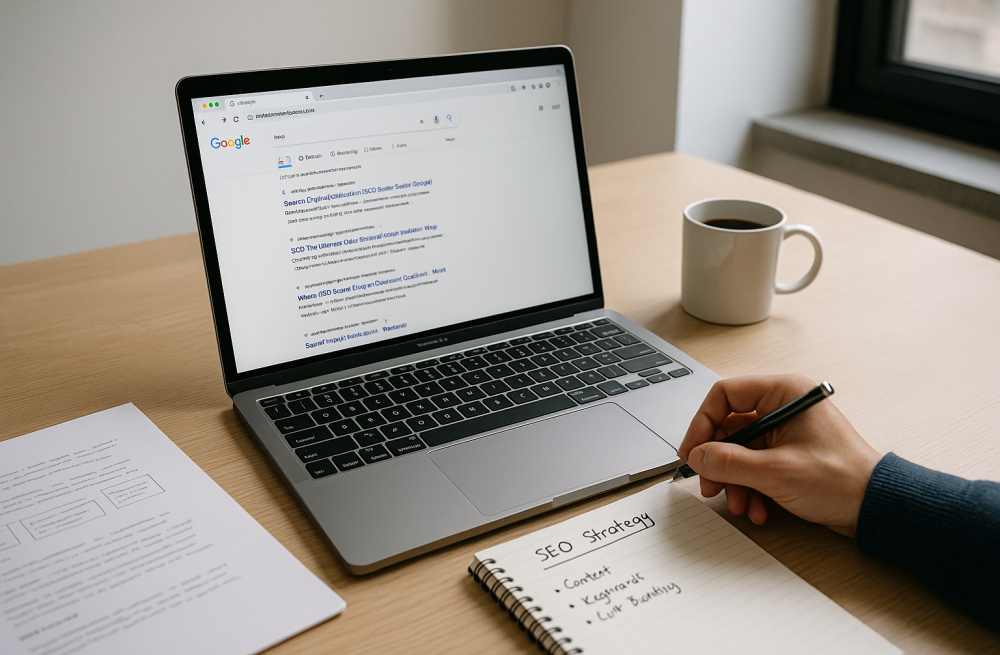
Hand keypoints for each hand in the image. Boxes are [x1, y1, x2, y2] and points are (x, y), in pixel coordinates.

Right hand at [678, 374, 881, 537]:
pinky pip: (753, 465)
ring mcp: (785, 432)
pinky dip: (749, 487)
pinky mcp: (787, 454)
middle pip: (728, 426)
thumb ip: (728, 462)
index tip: (692, 451)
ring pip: (738, 450)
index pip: (725, 395)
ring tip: (737, 503)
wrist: (875, 508)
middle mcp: (783, 407)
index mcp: (784, 392)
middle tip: (708, 483)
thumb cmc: (842, 480)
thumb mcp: (775, 472)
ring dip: (733, 480)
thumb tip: (697, 456)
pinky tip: (755, 508)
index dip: (702, 423)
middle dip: (717, 460)